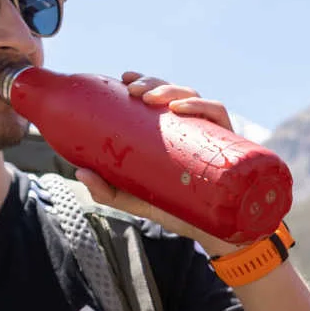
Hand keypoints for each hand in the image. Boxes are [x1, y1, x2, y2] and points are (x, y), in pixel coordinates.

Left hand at [75, 72, 241, 254]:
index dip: (145, 80)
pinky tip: (180, 108)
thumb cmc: (176, 210)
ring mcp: (212, 132)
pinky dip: (201, 105)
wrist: (213, 232)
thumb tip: (79, 171)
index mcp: (173, 132)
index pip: (160, 96)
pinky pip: (218, 113)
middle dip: (154, 83)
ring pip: (194, 96)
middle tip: (134, 91)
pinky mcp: (230, 142)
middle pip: (174, 91)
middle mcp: (193, 127)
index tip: (124, 78)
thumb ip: (108, 190)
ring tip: (152, 98)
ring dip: (172, 90)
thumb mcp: (136, 200)